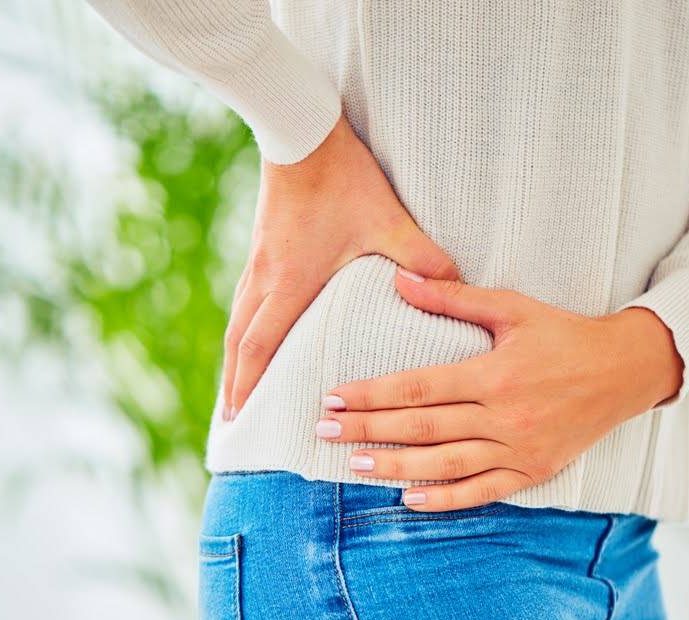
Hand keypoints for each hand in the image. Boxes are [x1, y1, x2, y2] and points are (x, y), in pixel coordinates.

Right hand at [222, 114, 458, 419]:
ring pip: (237, 322)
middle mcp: (266, 279)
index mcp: (291, 282)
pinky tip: (252, 337)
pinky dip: (243, 330)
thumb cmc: (342, 177)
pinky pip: (244, 302)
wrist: (300, 130)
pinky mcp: (260, 247)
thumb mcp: (388, 221)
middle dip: (234, 385)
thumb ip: (423, 260)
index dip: (250, 386)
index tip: (241, 420)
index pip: (261, 347)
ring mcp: (258, 263)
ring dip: (235, 359)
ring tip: (235, 389)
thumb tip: (458, 290)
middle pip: (238, 344)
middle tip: (230, 420)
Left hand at [316, 268, 684, 510]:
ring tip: (354, 467)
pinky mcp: (534, 471)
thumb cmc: (565, 334)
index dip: (374, 394)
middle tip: (325, 432)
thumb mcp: (513, 307)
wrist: (627, 371)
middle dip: (370, 430)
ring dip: (398, 467)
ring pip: (447, 464)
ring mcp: (520, 448)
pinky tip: (410, 499)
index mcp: (496, 373)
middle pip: (424, 427)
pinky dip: (446, 499)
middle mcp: (505, 415)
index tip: (336, 397)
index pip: (420, 387)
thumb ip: (454, 297)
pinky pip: (484, 491)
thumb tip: (400, 279)